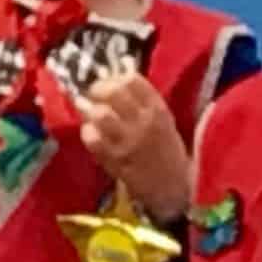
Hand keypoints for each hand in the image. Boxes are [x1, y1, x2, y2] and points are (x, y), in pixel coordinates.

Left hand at [77, 73, 191, 219]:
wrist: (173, 188)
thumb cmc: (166, 151)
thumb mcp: (162, 120)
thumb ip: (142, 99)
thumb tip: (117, 72)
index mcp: (158, 110)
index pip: (132, 80)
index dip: (115, 78)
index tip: (110, 83)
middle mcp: (143, 122)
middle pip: (113, 92)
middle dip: (98, 89)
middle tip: (94, 96)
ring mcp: (128, 142)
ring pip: (100, 114)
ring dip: (90, 111)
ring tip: (91, 115)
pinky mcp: (114, 160)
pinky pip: (91, 138)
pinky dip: (87, 133)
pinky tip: (92, 134)